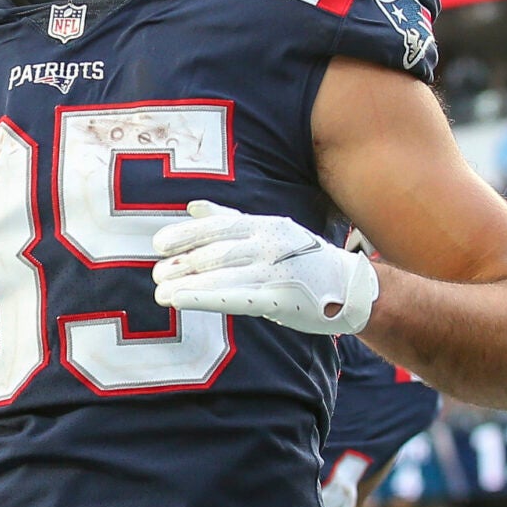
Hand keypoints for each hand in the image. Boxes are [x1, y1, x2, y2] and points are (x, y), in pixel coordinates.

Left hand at [152, 201, 377, 335]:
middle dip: (182, 263)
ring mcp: (275, 270)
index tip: (157, 244)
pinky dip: (204, 297)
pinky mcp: (280, 299)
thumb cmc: (305, 260)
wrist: (351, 288)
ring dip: (187, 284)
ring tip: (160, 292)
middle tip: (156, 274)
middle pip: (216, 252)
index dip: (186, 235)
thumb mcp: (270, 231)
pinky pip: (236, 297)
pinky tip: (181, 301)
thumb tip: (193, 206)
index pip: (218, 227)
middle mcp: (268, 244)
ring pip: (222, 275)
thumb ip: (230, 219)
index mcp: (264, 225)